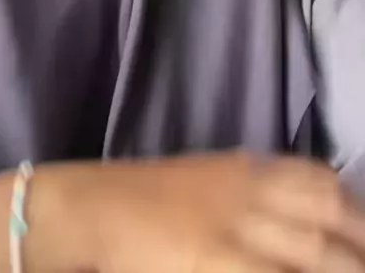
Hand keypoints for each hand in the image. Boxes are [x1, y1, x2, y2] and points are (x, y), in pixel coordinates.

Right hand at [70, 151, 364, 271]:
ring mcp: (233, 229)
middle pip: (325, 216)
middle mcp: (248, 193)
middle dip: (358, 246)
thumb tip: (301, 213)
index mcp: (245, 170)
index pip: (318, 182)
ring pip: (311, 250)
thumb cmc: (149, 198)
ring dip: (342, 267)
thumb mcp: (209, 179)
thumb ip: (253, 189)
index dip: (352, 210)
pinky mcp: (213, 261)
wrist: (96, 206)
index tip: (362, 233)